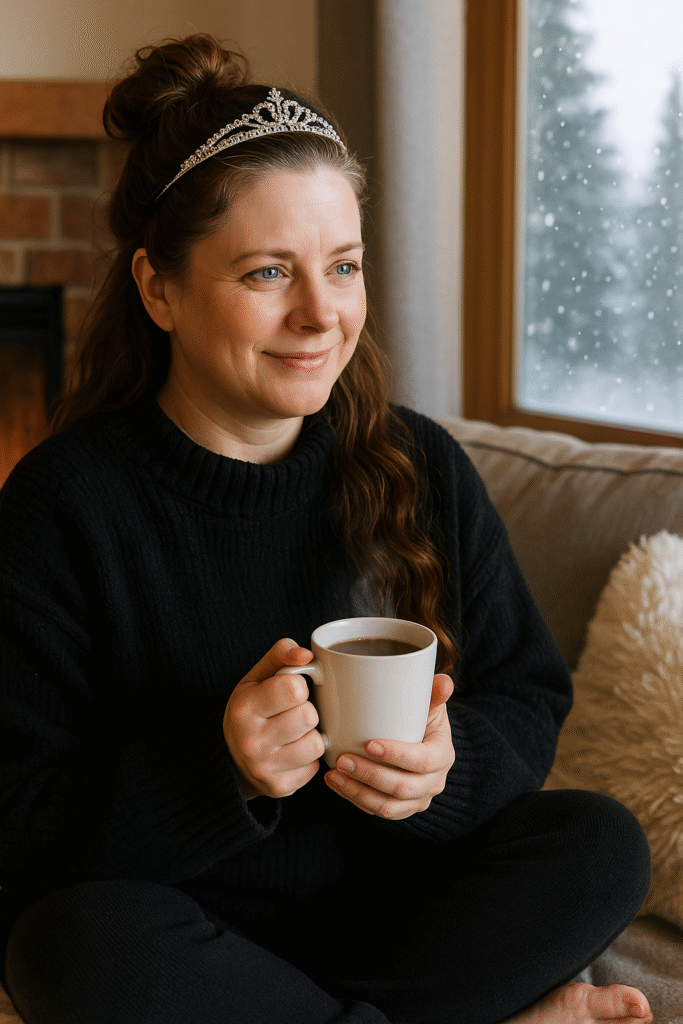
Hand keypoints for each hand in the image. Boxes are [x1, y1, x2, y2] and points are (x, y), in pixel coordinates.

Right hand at [223, 639, 325, 800]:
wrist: (230, 759)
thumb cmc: (251, 710)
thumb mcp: (257, 678)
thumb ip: (280, 655)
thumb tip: (307, 655)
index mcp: (244, 708)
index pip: (294, 688)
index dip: (298, 686)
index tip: (288, 691)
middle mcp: (251, 741)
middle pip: (308, 717)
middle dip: (306, 711)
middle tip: (291, 713)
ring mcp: (264, 768)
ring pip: (316, 744)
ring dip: (310, 736)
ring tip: (293, 733)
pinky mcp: (279, 788)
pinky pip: (315, 767)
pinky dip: (308, 758)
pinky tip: (292, 752)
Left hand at [324, 674, 454, 818]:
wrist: (424, 746)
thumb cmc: (423, 720)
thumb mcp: (430, 705)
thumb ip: (434, 693)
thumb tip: (445, 682)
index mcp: (442, 755)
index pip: (423, 761)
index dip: (397, 755)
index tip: (369, 744)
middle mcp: (434, 783)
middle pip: (402, 787)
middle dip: (369, 775)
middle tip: (342, 760)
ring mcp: (417, 799)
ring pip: (388, 807)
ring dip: (357, 792)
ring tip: (334, 775)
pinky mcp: (402, 809)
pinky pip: (378, 812)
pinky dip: (356, 800)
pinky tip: (337, 784)